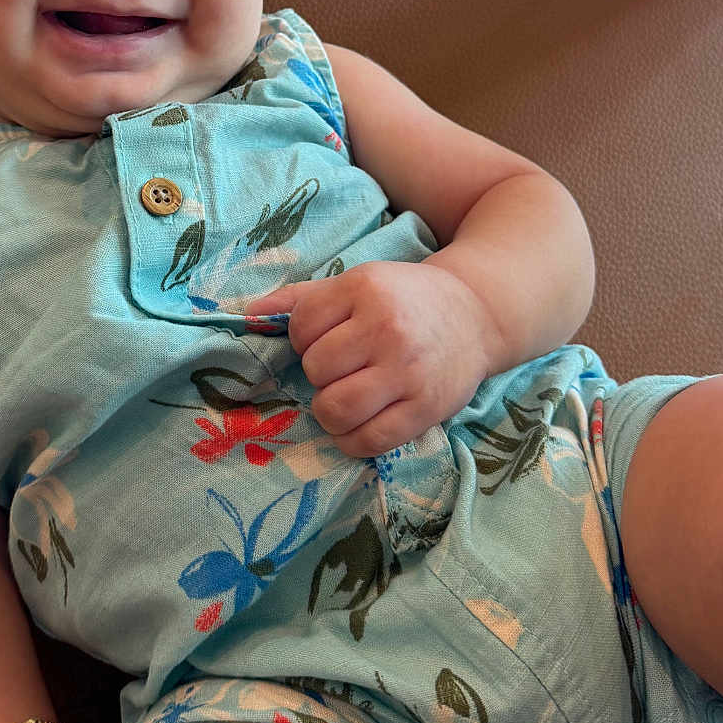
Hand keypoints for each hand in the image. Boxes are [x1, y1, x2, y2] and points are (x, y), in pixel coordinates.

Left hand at [243, 260, 497, 457]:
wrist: (476, 314)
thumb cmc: (404, 299)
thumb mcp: (357, 282)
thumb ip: (301, 298)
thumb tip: (247, 313)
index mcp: (364, 290)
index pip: (301, 327)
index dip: (304, 339)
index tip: (327, 339)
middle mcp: (386, 329)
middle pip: (316, 369)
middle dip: (320, 374)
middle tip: (342, 368)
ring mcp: (408, 372)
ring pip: (336, 408)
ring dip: (330, 410)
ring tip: (345, 397)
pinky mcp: (426, 409)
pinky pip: (368, 441)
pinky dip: (351, 440)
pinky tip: (357, 424)